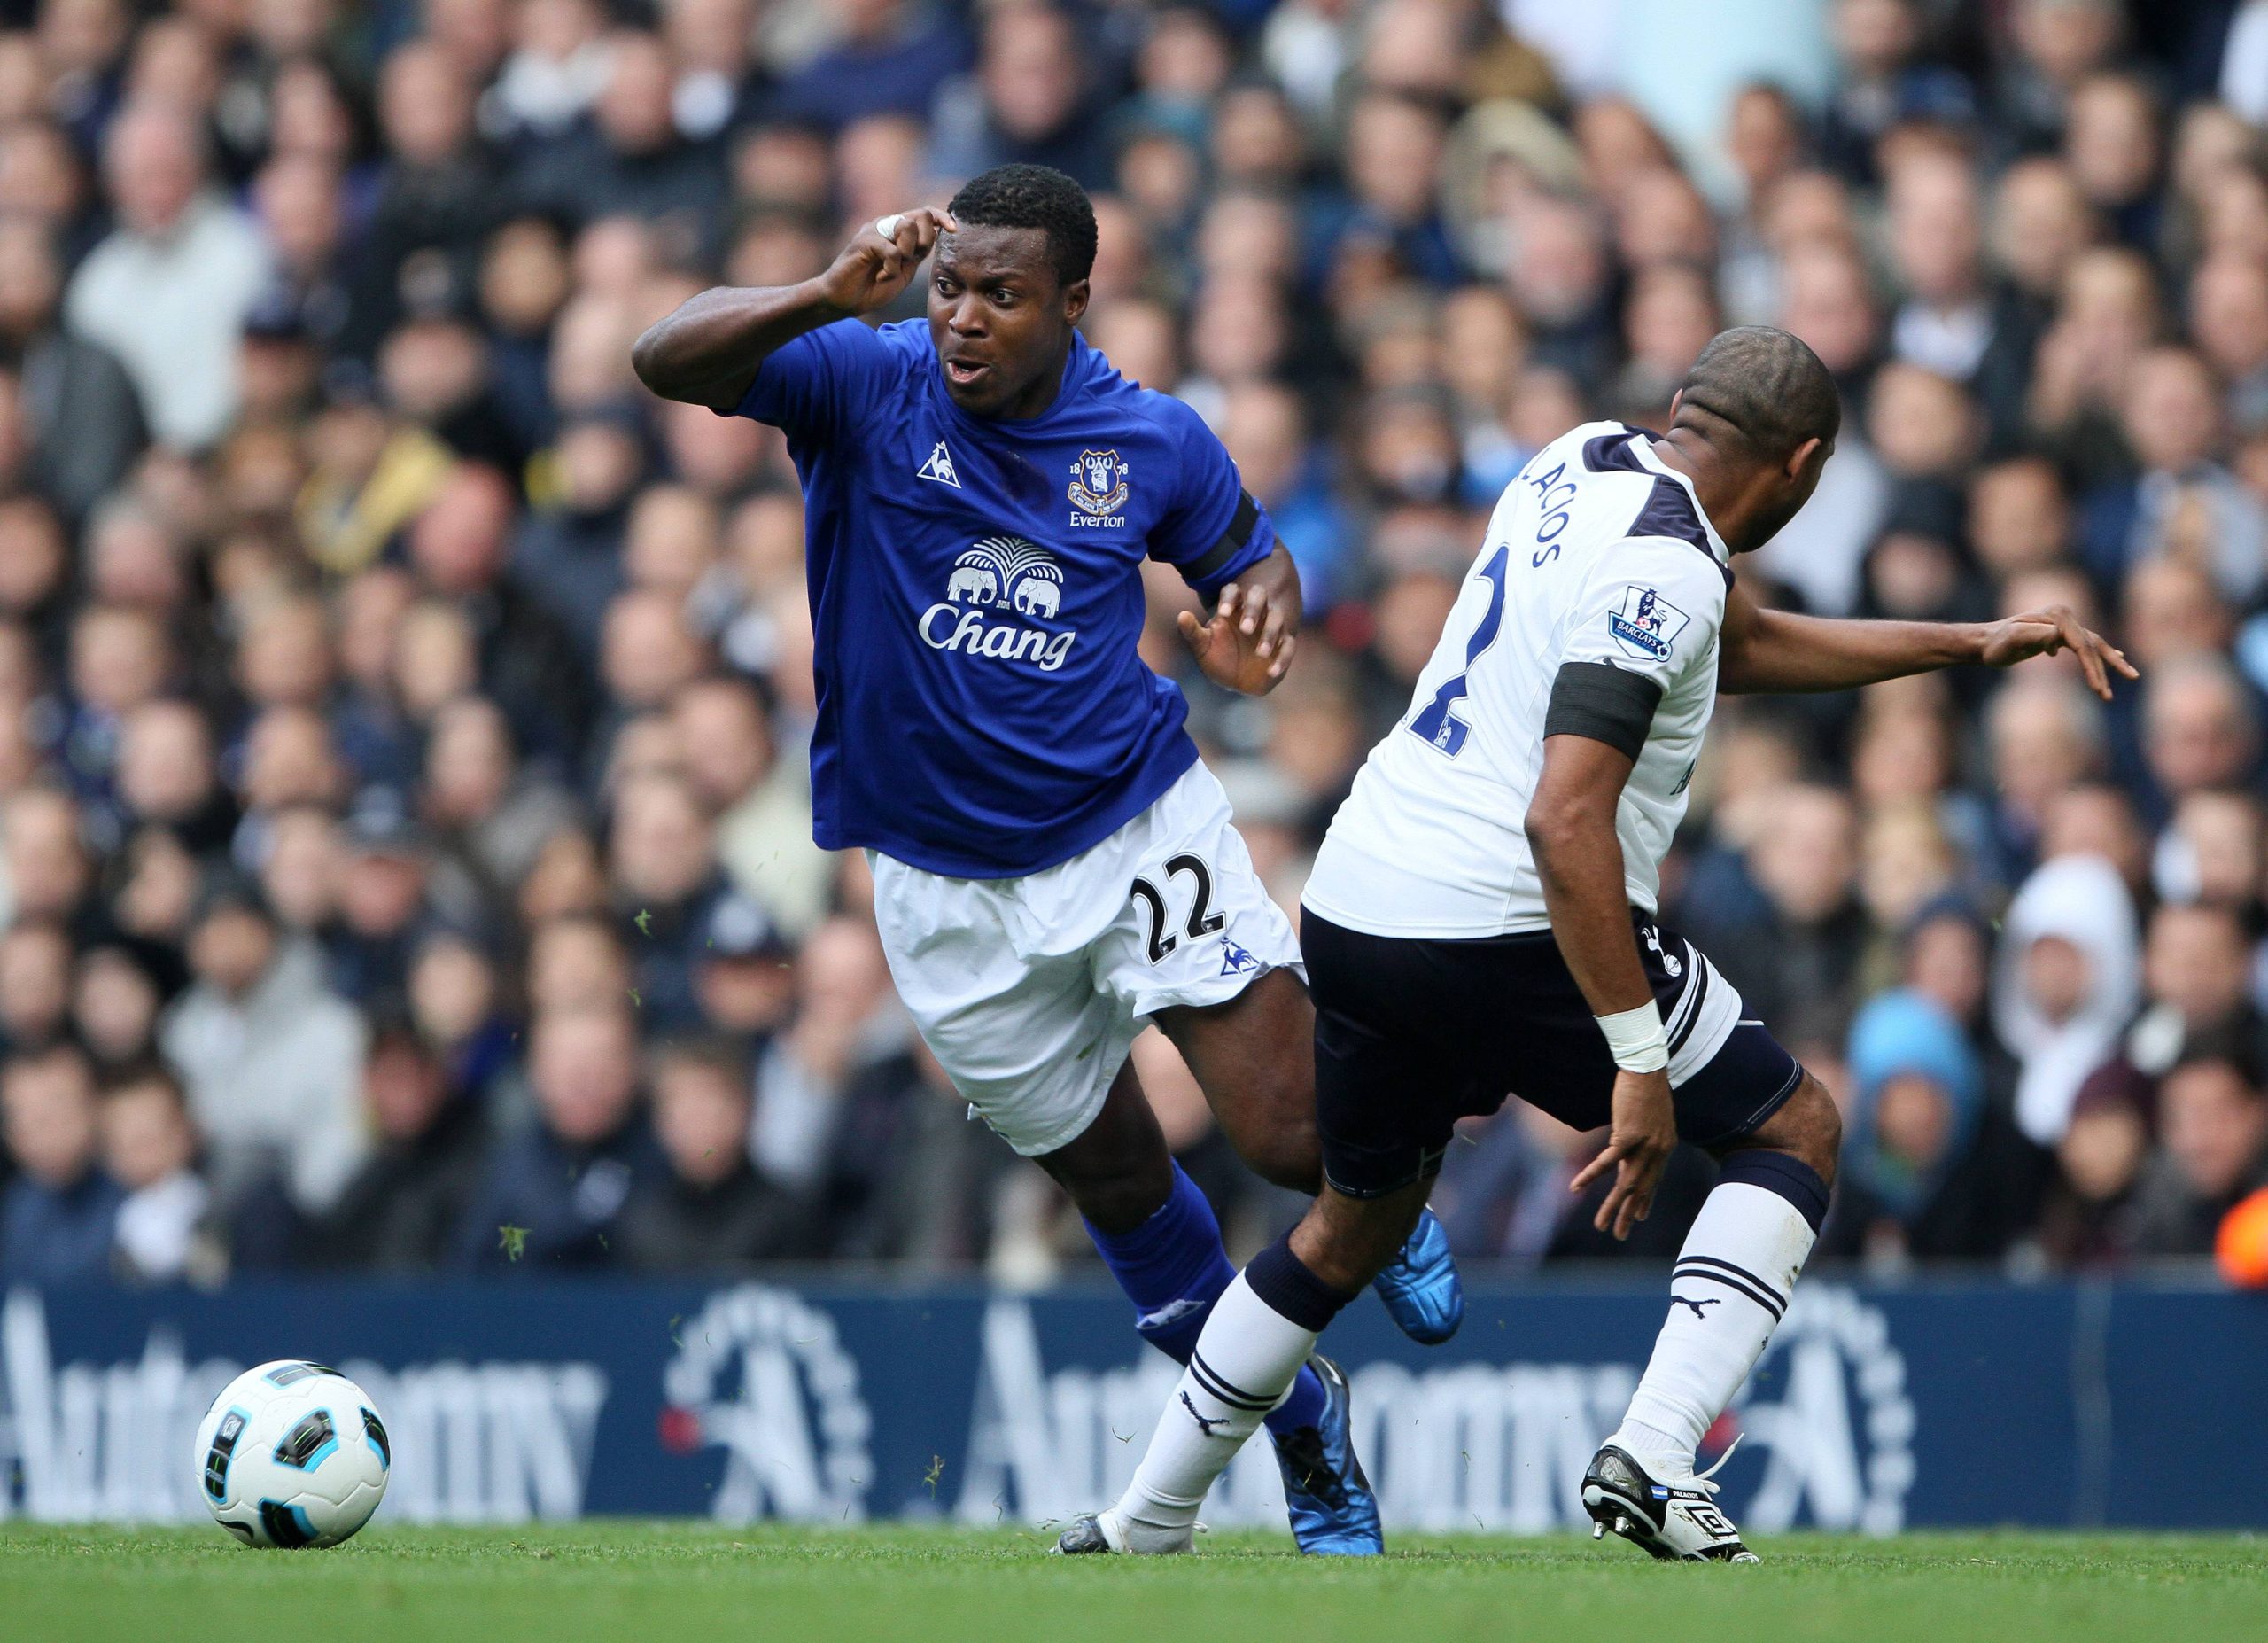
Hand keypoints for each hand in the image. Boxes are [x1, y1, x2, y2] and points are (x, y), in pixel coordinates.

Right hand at [815, 207, 958, 317]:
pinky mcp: (863, 241)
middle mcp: (886, 224)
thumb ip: (918, 253)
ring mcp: (874, 230)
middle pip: (921, 216)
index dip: (941, 217)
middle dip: (924, 241)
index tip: (955, 229)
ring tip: (891, 270)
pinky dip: (891, 269)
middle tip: (910, 261)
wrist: (843, 301)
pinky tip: (880, 277)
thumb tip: (936, 234)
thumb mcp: (904, 270)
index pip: (924, 214)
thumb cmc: (872, 288)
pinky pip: (892, 250)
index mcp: (897, 231)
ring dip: (907, 253)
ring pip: (907, 227)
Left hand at [1177, 574, 1296, 694]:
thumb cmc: (1218, 657)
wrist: (1235, 681)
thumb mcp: (1203, 646)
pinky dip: (1282, 658)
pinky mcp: (1283, 646)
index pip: (1233, 591)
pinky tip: (1271, 672)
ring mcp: (1271, 627)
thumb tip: (1181, 615)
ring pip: (1276, 619)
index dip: (1229, 599)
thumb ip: (1193, 631)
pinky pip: (1288, 646)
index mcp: (1233, 607)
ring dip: (1270, 634)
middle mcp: (1254, 612)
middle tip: (1246, 629)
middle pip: (1259, 596)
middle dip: (1254, 609)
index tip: (1223, 614)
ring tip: (1260, 653)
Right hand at [1570, 1068, 1676, 1239]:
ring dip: (1612, 1208)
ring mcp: (1644, 1145)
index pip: (1654, 1181)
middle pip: (1641, 1189)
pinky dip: (1590, 1176)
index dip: (1645, 1201)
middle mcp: (1658, 1151)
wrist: (1647, 1068)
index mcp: (1665, 1146)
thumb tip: (1630, 1147)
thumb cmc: (1647, 1086)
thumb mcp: (1650, 1117)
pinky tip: (1575, 1187)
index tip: (1639, 1217)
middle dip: (1629, 1214)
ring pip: (1626, 1184)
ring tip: (1602, 1226)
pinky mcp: (1627, 1136)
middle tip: (1621, 1234)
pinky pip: (1606, 1163)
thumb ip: (1642, 1137)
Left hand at [1979, 605, 2138, 700]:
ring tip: (2132, 675)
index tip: (2097, 689)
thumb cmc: (1995, 645)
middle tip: (2106, 696)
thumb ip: (2036, 636)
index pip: (2082, 645)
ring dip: (2108, 664)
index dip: (2092, 668)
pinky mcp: (2060, 633)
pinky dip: (2101, 653)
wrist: (1984, 642)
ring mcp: (2063, 624)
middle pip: (2091, 646)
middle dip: (2101, 671)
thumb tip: (2058, 637)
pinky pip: (2086, 644)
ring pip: (2093, 645)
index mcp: (2057, 616)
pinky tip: (2119, 657)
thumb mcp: (2013, 641)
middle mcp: (2063, 616)